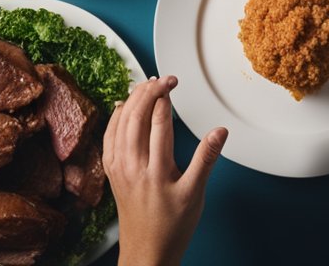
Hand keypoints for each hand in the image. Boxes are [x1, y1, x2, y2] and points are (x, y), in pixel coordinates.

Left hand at [103, 76, 227, 265]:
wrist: (147, 253)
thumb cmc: (172, 226)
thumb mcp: (195, 193)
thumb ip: (206, 159)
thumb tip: (219, 131)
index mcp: (155, 170)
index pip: (157, 122)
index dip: (164, 97)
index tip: (173, 82)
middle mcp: (132, 166)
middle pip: (135, 117)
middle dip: (148, 93)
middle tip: (163, 79)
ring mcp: (118, 169)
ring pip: (119, 125)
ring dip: (132, 101)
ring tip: (145, 85)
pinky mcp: (113, 173)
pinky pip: (109, 138)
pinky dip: (115, 119)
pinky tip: (122, 109)